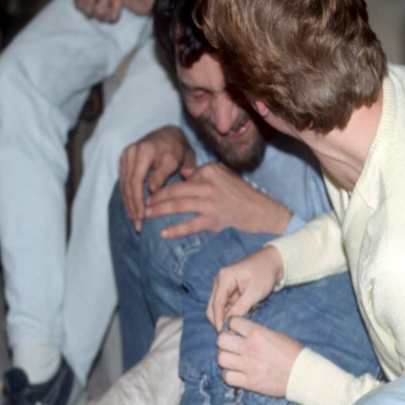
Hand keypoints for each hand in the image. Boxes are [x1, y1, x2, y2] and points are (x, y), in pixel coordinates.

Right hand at [118, 126, 193, 229]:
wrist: (170, 135)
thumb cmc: (177, 149)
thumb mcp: (175, 160)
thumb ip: (163, 174)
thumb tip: (152, 190)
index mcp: (144, 150)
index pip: (136, 181)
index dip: (139, 201)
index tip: (144, 217)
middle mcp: (131, 152)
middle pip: (128, 185)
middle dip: (133, 207)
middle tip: (139, 225)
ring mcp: (125, 155)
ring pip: (124, 185)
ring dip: (129, 205)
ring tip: (135, 222)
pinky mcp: (124, 160)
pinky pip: (123, 182)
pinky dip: (128, 197)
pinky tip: (133, 211)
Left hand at [146, 162, 291, 239]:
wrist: (262, 212)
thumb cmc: (243, 195)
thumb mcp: (224, 175)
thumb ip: (203, 173)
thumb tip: (184, 173)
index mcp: (209, 171)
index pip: (180, 179)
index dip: (164, 187)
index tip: (151, 193)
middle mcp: (208, 184)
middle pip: (174, 191)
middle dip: (155, 198)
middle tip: (142, 204)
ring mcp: (210, 202)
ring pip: (177, 206)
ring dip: (159, 211)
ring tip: (146, 215)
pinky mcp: (213, 220)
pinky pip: (189, 225)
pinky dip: (174, 230)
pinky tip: (162, 233)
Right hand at [206, 245, 283, 331]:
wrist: (272, 262)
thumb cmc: (265, 273)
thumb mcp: (255, 292)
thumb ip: (241, 307)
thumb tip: (230, 323)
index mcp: (224, 278)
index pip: (216, 304)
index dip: (218, 320)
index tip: (223, 333)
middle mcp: (219, 281)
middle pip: (212, 306)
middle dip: (218, 320)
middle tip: (230, 332)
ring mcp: (222, 285)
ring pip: (217, 307)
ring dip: (225, 317)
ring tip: (238, 325)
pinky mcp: (227, 290)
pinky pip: (224, 305)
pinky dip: (230, 313)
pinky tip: (241, 317)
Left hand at [217, 316, 299, 396]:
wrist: (303, 374)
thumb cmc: (293, 353)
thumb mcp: (276, 334)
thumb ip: (257, 331)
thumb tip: (241, 330)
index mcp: (257, 333)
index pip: (231, 322)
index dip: (231, 325)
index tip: (234, 330)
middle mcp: (250, 348)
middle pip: (221, 340)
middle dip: (224, 341)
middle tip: (231, 345)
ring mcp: (248, 366)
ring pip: (221, 358)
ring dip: (225, 358)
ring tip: (232, 360)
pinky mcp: (249, 382)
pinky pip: (227, 377)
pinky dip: (229, 375)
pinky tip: (236, 373)